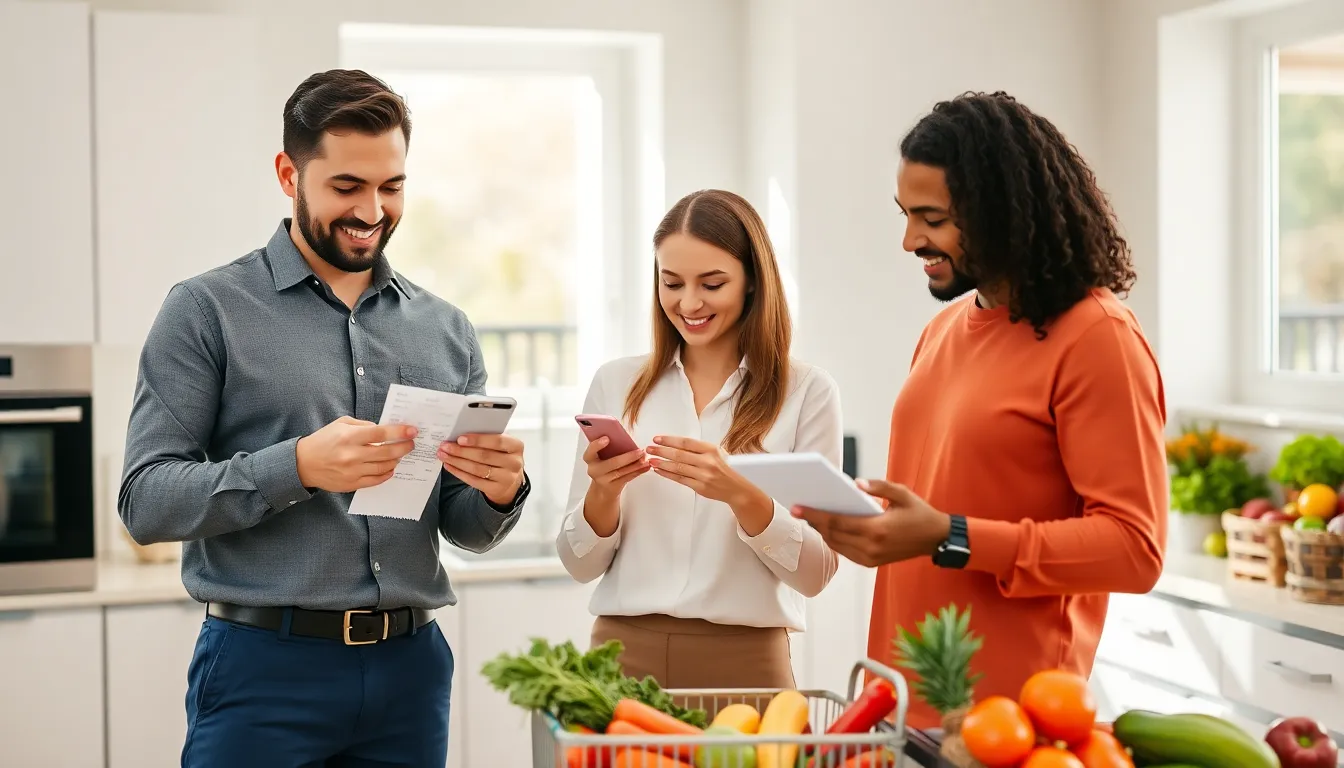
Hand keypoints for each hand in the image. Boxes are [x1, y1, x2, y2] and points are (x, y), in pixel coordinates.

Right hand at [296, 416, 417, 492]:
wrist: (303, 464)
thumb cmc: (323, 440)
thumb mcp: (341, 424)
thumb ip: (363, 425)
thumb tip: (383, 430)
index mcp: (349, 437)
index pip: (381, 433)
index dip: (400, 432)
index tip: (412, 431)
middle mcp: (352, 455)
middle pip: (387, 452)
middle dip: (403, 447)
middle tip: (411, 444)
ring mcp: (352, 472)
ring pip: (384, 467)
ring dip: (396, 460)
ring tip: (400, 455)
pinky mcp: (352, 484)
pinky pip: (375, 480)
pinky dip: (386, 474)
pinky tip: (390, 468)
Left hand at [438, 433, 525, 506]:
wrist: (509, 481)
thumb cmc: (502, 457)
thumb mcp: (502, 446)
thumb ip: (487, 440)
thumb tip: (460, 436)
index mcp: (516, 446)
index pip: (497, 441)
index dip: (478, 440)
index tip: (460, 438)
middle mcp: (514, 463)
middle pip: (484, 456)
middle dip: (461, 451)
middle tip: (445, 446)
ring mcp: (507, 478)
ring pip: (477, 469)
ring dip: (457, 461)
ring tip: (444, 455)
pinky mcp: (496, 489)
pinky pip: (474, 481)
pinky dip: (459, 473)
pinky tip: (449, 466)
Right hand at [581, 437, 650, 501]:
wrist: (603, 488)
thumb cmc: (605, 466)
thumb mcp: (603, 456)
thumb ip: (611, 447)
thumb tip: (626, 439)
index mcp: (590, 459)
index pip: (590, 451)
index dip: (597, 445)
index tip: (607, 438)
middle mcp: (594, 470)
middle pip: (612, 463)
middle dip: (628, 457)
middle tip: (639, 451)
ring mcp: (603, 480)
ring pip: (622, 471)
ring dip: (636, 464)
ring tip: (645, 458)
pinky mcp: (613, 487)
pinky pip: (627, 478)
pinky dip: (638, 471)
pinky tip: (645, 466)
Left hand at [644, 436, 773, 534]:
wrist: (736, 489)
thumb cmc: (724, 469)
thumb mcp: (716, 453)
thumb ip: (698, 449)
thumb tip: (675, 444)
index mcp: (711, 449)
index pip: (686, 442)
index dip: (669, 440)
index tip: (657, 438)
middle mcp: (707, 461)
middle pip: (679, 454)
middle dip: (661, 451)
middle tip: (649, 448)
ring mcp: (703, 475)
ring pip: (677, 467)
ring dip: (662, 463)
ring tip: (651, 460)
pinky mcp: (700, 487)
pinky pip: (680, 479)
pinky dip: (667, 474)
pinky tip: (659, 470)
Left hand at [791, 479, 951, 566]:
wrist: (936, 539)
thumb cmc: (919, 513)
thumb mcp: (902, 493)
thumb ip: (878, 486)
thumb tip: (854, 483)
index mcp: (877, 529)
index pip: (837, 522)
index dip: (814, 515)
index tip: (797, 507)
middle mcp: (871, 547)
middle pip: (832, 534)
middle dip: (813, 522)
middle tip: (796, 509)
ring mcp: (871, 558)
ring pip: (836, 545)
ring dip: (821, 532)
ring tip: (808, 517)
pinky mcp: (872, 563)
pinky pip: (845, 552)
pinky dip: (833, 540)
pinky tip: (826, 528)